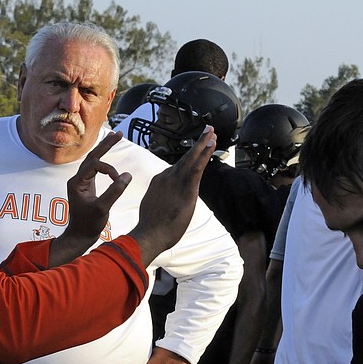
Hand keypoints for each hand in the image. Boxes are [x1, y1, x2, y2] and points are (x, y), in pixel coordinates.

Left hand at [49, 132, 131, 266]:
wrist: (80, 235)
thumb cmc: (88, 224)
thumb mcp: (103, 208)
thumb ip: (115, 191)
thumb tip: (127, 175)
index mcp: (77, 182)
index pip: (95, 165)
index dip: (109, 170)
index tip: (119, 181)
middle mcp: (77, 179)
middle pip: (92, 156)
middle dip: (105, 145)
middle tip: (119, 133)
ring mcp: (81, 182)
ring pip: (93, 160)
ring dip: (104, 150)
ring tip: (116, 137)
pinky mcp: (87, 186)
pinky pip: (95, 168)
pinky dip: (104, 161)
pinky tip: (109, 154)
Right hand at [129, 125, 215, 266]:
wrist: (150, 233)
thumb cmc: (152, 227)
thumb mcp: (154, 209)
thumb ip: (161, 201)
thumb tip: (163, 203)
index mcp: (159, 181)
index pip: (175, 169)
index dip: (187, 161)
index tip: (195, 155)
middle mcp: (167, 176)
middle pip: (185, 157)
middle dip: (197, 143)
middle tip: (207, 130)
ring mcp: (176, 180)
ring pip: (192, 157)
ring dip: (203, 144)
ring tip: (212, 132)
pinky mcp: (187, 186)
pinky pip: (198, 165)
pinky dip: (205, 152)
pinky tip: (212, 143)